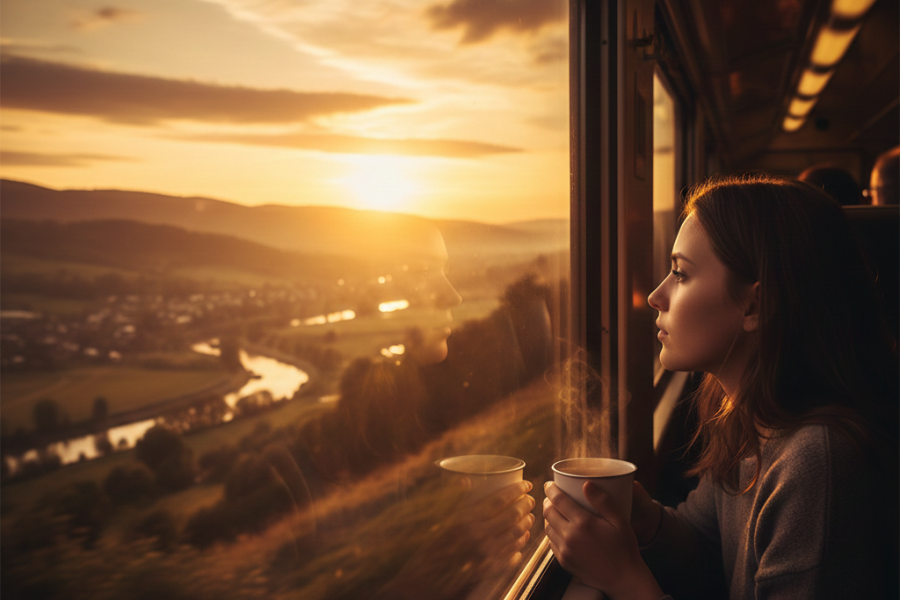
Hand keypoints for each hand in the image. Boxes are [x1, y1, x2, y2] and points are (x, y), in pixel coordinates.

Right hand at [376, 480, 534, 599]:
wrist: (421, 581)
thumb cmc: (427, 547)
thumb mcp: (437, 519)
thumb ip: (452, 498)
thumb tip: (466, 479)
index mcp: (465, 519)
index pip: (499, 500)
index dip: (516, 490)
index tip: (526, 484)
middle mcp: (478, 536)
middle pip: (511, 516)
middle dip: (525, 505)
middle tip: (530, 499)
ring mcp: (484, 555)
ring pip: (514, 535)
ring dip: (525, 524)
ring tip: (529, 517)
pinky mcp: (487, 571)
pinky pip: (510, 556)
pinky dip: (519, 545)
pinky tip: (521, 540)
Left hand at [543, 481, 662, 599]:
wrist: (623, 579)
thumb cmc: (624, 548)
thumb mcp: (619, 521)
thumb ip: (602, 501)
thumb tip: (586, 484)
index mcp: (583, 523)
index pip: (558, 500)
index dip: (551, 489)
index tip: (550, 484)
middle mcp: (570, 536)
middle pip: (548, 512)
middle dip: (548, 501)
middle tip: (552, 496)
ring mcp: (565, 550)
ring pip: (548, 527)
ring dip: (549, 516)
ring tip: (555, 511)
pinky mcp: (564, 561)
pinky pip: (551, 542)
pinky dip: (553, 532)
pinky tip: (560, 529)